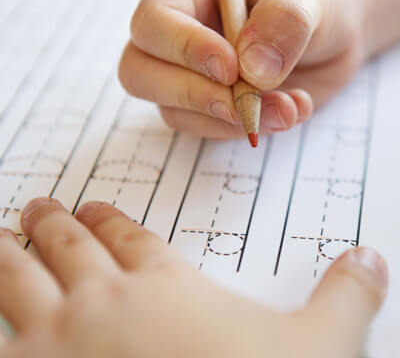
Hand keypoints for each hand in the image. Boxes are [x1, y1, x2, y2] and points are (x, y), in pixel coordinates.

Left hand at [0, 198, 386, 357]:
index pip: (129, 237)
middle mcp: (107, 302)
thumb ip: (344, 298)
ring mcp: (59, 342)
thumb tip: (372, 259)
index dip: (109, 220)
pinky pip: (2, 342)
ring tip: (0, 237)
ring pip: (20, 278)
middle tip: (34, 208)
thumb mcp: (318, 350)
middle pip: (69, 245)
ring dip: (9, 255)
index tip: (93, 209)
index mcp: (165, 285)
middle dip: (50, 224)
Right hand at [119, 0, 362, 138]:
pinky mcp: (212, 107)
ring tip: (286, 109)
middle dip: (192, 96)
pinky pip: (209, 129)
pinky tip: (287, 111)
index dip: (184, 50)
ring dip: (227, 121)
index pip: (153, 24)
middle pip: (140, 74)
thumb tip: (251, 72)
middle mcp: (179, 38)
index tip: (231, 69)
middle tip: (241, 105)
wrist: (336, 32)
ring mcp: (192, 77)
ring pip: (175, 111)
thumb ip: (283, 22)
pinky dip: (245, 129)